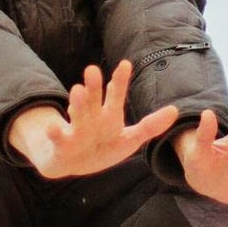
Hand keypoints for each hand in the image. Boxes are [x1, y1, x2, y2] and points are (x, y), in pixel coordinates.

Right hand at [8, 60, 177, 178]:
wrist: (71, 162)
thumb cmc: (103, 147)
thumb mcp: (130, 139)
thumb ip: (150, 126)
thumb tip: (175, 110)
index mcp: (108, 115)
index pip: (115, 95)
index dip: (121, 81)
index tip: (126, 64)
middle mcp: (91, 118)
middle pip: (94, 100)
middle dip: (95, 87)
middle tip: (93, 69)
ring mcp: (76, 130)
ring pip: (77, 115)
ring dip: (78, 104)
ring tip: (77, 90)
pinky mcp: (62, 145)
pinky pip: (59, 138)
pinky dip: (55, 133)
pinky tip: (52, 127)